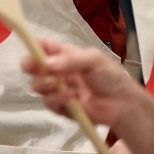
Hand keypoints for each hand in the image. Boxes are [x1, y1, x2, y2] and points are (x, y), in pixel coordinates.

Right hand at [21, 38, 137, 128]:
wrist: (123, 104)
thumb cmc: (110, 76)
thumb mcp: (94, 60)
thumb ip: (70, 60)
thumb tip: (46, 64)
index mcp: (64, 55)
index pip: (43, 47)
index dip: (33, 46)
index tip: (31, 48)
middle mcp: (57, 71)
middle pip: (32, 67)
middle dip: (30, 66)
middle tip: (35, 68)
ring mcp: (58, 90)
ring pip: (37, 86)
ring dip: (44, 84)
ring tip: (59, 83)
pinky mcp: (61, 107)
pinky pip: (49, 103)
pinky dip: (57, 99)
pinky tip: (71, 97)